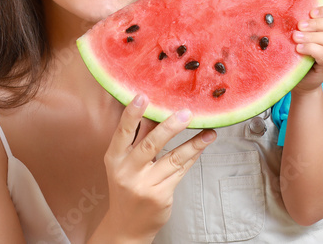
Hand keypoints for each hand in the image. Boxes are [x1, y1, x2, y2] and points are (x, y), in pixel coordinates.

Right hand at [103, 94, 216, 240]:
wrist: (127, 226)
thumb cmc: (126, 187)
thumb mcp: (122, 164)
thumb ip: (136, 140)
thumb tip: (155, 111)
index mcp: (114, 158)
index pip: (123, 132)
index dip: (132, 114)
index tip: (142, 96)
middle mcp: (127, 171)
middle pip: (151, 144)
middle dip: (170, 127)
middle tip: (186, 113)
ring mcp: (145, 185)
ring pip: (173, 158)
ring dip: (193, 143)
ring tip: (208, 132)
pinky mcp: (161, 195)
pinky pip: (180, 171)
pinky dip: (193, 156)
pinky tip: (202, 146)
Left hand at [291, 5, 322, 93]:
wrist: (301, 76)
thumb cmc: (301, 50)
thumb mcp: (304, 33)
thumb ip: (304, 22)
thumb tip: (292, 7)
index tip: (310, 12)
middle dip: (316, 23)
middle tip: (299, 26)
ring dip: (311, 36)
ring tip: (295, 37)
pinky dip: (310, 48)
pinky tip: (299, 48)